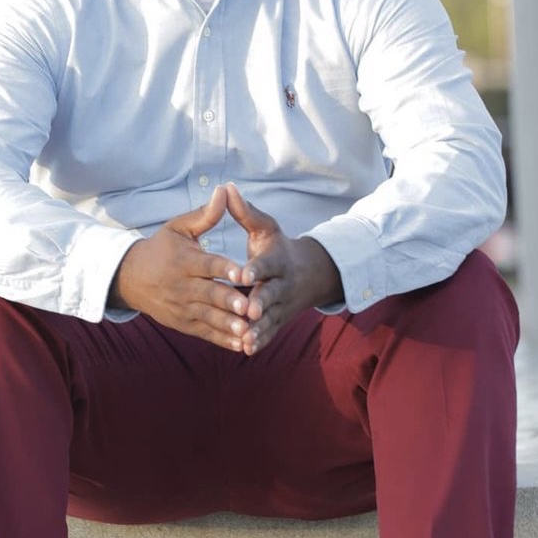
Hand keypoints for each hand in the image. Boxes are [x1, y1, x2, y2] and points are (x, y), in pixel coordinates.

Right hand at [109, 186, 251, 350]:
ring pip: (208, 317)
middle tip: (250, 307)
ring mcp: (182, 307)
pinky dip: (222, 340)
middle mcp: (182, 286)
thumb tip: (223, 191)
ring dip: (228, 325)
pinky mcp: (183, 323)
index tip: (242, 273)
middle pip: (209, 294)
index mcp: (184, 260)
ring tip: (247, 331)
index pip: (207, 264)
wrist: (130, 278)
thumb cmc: (161, 248)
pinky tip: (241, 344)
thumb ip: (205, 214)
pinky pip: (205, 332)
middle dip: (229, 302)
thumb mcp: (179, 227)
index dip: (224, 269)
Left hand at [225, 182, 342, 354]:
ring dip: (259, 328)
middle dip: (261, 302)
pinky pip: (271, 332)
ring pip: (271, 317)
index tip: (242, 273)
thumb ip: (245, 212)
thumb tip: (226, 188)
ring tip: (244, 338)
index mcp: (278, 259)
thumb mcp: (265, 228)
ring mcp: (283, 304)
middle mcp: (283, 284)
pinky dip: (261, 341)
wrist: (310, 274)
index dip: (255, 268)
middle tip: (249, 311)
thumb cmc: (278, 247)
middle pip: (272, 294)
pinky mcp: (280, 320)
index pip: (267, 264)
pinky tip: (246, 349)